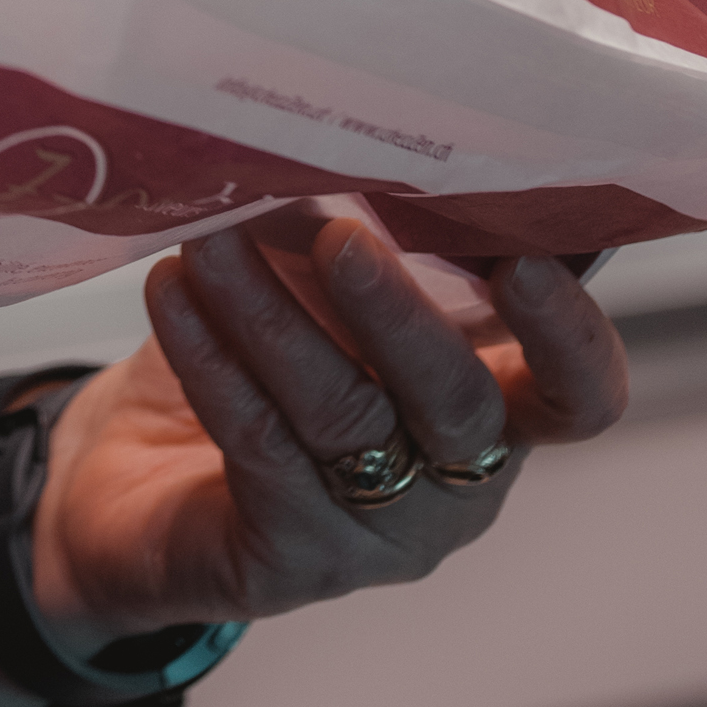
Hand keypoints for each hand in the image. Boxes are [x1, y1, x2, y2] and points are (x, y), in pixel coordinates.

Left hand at [20, 204, 628, 656]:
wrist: (128, 485)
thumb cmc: (255, 368)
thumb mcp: (323, 297)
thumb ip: (366, 242)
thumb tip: (354, 144)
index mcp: (499, 414)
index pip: (579, 395)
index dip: (570, 335)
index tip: (526, 260)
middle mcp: (457, 487)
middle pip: (460, 406)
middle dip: (399, 314)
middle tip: (336, 236)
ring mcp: (378, 535)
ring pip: (342, 415)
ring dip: (270, 311)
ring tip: (210, 235)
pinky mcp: (290, 562)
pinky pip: (260, 444)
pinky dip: (212, 357)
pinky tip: (172, 293)